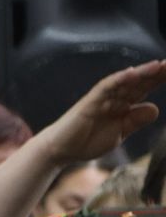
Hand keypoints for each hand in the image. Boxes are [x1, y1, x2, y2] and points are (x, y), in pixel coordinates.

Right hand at [37, 60, 165, 162]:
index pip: (145, 88)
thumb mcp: (120, 133)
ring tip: (158, 66)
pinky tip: (132, 74)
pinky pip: (106, 87)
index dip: (160, 80)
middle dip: (156, 73)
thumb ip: (135, 120)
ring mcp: (103, 97)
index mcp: (123, 104)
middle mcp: (115, 97)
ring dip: (142, 73)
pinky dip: (118, 80)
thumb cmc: (87, 141)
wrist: (61, 150)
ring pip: (125, 81)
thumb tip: (155, 108)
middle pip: (139, 81)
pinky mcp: (90, 101)